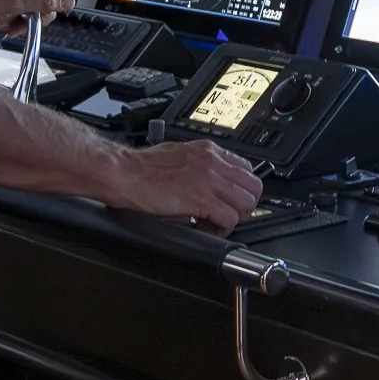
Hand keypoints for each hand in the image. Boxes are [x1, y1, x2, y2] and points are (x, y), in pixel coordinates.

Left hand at [0, 0, 74, 32]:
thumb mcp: (17, 3)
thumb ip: (44, 2)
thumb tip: (68, 1)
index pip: (49, 5)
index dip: (37, 17)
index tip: (24, 18)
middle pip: (39, 12)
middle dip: (26, 22)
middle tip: (12, 21)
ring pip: (28, 18)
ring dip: (17, 25)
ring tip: (3, 21)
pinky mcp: (7, 5)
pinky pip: (17, 20)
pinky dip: (10, 25)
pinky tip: (0, 23)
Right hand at [110, 140, 262, 236]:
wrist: (125, 173)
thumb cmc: (143, 166)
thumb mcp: (179, 154)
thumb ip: (200, 163)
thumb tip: (209, 179)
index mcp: (209, 151)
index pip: (246, 169)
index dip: (241, 188)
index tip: (232, 198)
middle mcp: (213, 162)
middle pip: (253, 187)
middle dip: (243, 205)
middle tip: (228, 213)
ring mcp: (209, 180)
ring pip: (246, 204)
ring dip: (234, 217)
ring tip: (217, 221)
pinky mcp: (200, 199)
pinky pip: (229, 219)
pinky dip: (222, 229)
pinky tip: (207, 227)